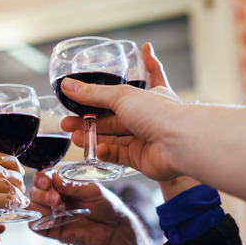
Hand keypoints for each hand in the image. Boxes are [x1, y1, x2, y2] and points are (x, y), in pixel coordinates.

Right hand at [0, 145, 25, 244]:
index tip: (16, 169)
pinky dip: (16, 203)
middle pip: (4, 170)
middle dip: (16, 178)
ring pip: (8, 185)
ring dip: (17, 192)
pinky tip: (19, 205)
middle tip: (20, 185)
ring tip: (19, 196)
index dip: (10, 163)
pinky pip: (9, 200)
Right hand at [28, 170, 142, 244]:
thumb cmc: (106, 206)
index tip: (48, 181)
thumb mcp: (94, 190)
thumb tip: (55, 178)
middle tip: (55, 197)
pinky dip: (38, 220)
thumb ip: (74, 185)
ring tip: (56, 206)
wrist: (114, 228)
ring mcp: (52, 214)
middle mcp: (54, 198)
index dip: (42, 178)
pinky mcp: (52, 230)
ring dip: (39, 204)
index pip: (44, 178)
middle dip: (41, 192)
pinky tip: (51, 217)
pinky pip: (35, 225)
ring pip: (32, 207)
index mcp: (62, 185)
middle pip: (34, 192)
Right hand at [60, 42, 182, 180]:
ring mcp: (142, 138)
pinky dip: (105, 152)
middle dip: (89, 119)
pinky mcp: (139, 158)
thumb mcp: (121, 96)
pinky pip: (117, 155)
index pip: (124, 89)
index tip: (87, 90)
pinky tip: (95, 149)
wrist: (179, 142)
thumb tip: (67, 86)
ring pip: (111, 137)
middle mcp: (145, 117)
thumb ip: (92, 94)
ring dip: (91, 136)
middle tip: (67, 121)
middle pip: (111, 118)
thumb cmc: (159, 113)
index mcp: (146, 96)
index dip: (106, 89)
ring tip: (72, 135)